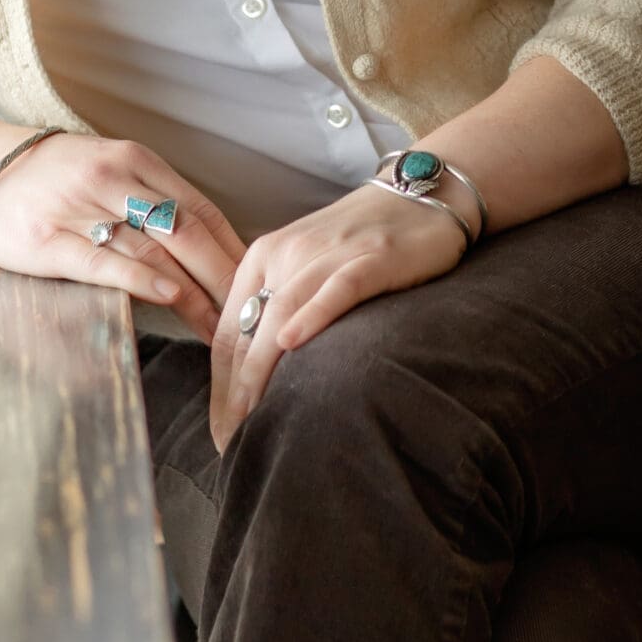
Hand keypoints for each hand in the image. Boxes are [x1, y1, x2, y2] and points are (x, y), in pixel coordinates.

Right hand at [0, 131, 246, 343]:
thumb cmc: (52, 177)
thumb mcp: (108, 171)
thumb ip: (152, 200)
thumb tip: (207, 245)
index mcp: (135, 161)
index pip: (200, 209)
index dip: (234, 249)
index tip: (259, 283)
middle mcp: (114, 180)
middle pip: (187, 231)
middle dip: (225, 276)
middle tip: (252, 314)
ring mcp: (81, 208)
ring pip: (154, 251)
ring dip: (196, 292)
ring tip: (222, 327)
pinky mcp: (50, 240)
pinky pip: (105, 262)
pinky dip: (142, 279)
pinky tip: (171, 296)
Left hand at [209, 178, 471, 450]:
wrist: (420, 197)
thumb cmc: (360, 242)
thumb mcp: (306, 268)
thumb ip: (279, 307)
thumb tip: (253, 380)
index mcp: (264, 256)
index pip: (228, 331)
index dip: (221, 387)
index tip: (221, 433)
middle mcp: (288, 252)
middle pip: (249, 330)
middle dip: (236, 393)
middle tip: (232, 444)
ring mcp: (330, 253)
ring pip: (282, 312)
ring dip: (262, 371)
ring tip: (252, 420)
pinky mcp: (372, 256)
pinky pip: (336, 287)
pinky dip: (312, 314)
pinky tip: (292, 343)